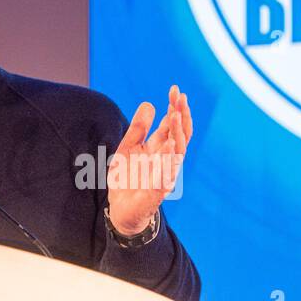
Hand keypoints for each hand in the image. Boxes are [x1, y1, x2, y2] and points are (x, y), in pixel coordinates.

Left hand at [107, 84, 191, 235]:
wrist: (120, 211)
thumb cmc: (127, 180)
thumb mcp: (128, 148)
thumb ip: (138, 129)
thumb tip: (149, 103)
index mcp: (160, 149)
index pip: (172, 125)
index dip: (175, 107)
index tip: (175, 89)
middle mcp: (166, 160)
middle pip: (180, 134)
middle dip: (180, 115)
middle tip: (179, 96)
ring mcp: (164, 175)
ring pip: (178, 152)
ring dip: (177, 133)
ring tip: (174, 114)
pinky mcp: (157, 191)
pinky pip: (167, 174)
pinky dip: (169, 159)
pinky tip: (171, 144)